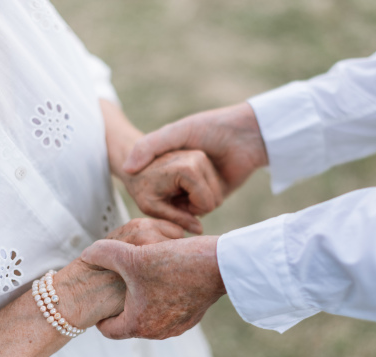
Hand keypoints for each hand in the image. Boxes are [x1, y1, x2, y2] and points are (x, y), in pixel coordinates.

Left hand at [51, 218, 183, 328]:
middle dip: (123, 302)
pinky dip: (164, 296)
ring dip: (144, 298)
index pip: (108, 329)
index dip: (100, 313)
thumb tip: (87, 253)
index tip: (101, 296)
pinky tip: (166, 275)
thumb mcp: (132, 254)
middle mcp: (158, 331)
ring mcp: (178, 325)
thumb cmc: (175, 263)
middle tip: (121, 280)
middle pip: (129, 321)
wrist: (218, 264)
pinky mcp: (193, 316)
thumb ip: (104, 253)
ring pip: (150, 315)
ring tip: (144, 275)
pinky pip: (170, 310)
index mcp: (139, 324)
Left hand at [121, 151, 223, 234]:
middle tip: (174, 201)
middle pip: (215, 198)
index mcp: (188, 169)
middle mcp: (199, 158)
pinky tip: (180, 188)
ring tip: (175, 194)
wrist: (134, 165)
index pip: (208, 204)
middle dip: (196, 205)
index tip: (172, 204)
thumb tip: (199, 230)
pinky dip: (198, 191)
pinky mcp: (204, 158)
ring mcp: (203, 156)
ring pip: (215, 193)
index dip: (191, 211)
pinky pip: (212, 185)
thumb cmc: (140, 186)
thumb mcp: (152, 207)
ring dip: (197, 198)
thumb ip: (177, 219)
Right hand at [123, 103, 268, 196]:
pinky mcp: (217, 196)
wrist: (248, 135)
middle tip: (190, 175)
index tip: (154, 179)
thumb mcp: (177, 132)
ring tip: (208, 173)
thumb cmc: (210, 127)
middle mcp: (183, 178)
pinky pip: (206, 210)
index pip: (154, 188)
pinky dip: (208, 203)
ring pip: (191, 208)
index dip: (156, 185)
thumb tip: (127, 169)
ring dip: (197, 198)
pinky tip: (217, 183)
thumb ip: (150, 146)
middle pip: (174, 202)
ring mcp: (200, 189)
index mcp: (171, 163)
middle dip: (181, 194)